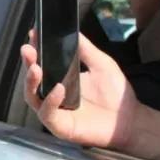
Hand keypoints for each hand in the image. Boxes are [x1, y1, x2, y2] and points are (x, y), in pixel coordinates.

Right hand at [21, 30, 138, 149]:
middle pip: (32, 81)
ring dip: (31, 82)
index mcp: (60, 80)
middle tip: (28, 50)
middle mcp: (53, 97)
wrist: (131, 120)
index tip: (33, 35)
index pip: (42, 64)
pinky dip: (50, 101)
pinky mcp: (61, 127)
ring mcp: (55, 113)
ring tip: (36, 68)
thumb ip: (85, 49)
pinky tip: (58, 88)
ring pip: (33, 98)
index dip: (35, 51)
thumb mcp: (101, 64)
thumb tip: (72, 32)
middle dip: (28, 64)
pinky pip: (48, 114)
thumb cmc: (116, 95)